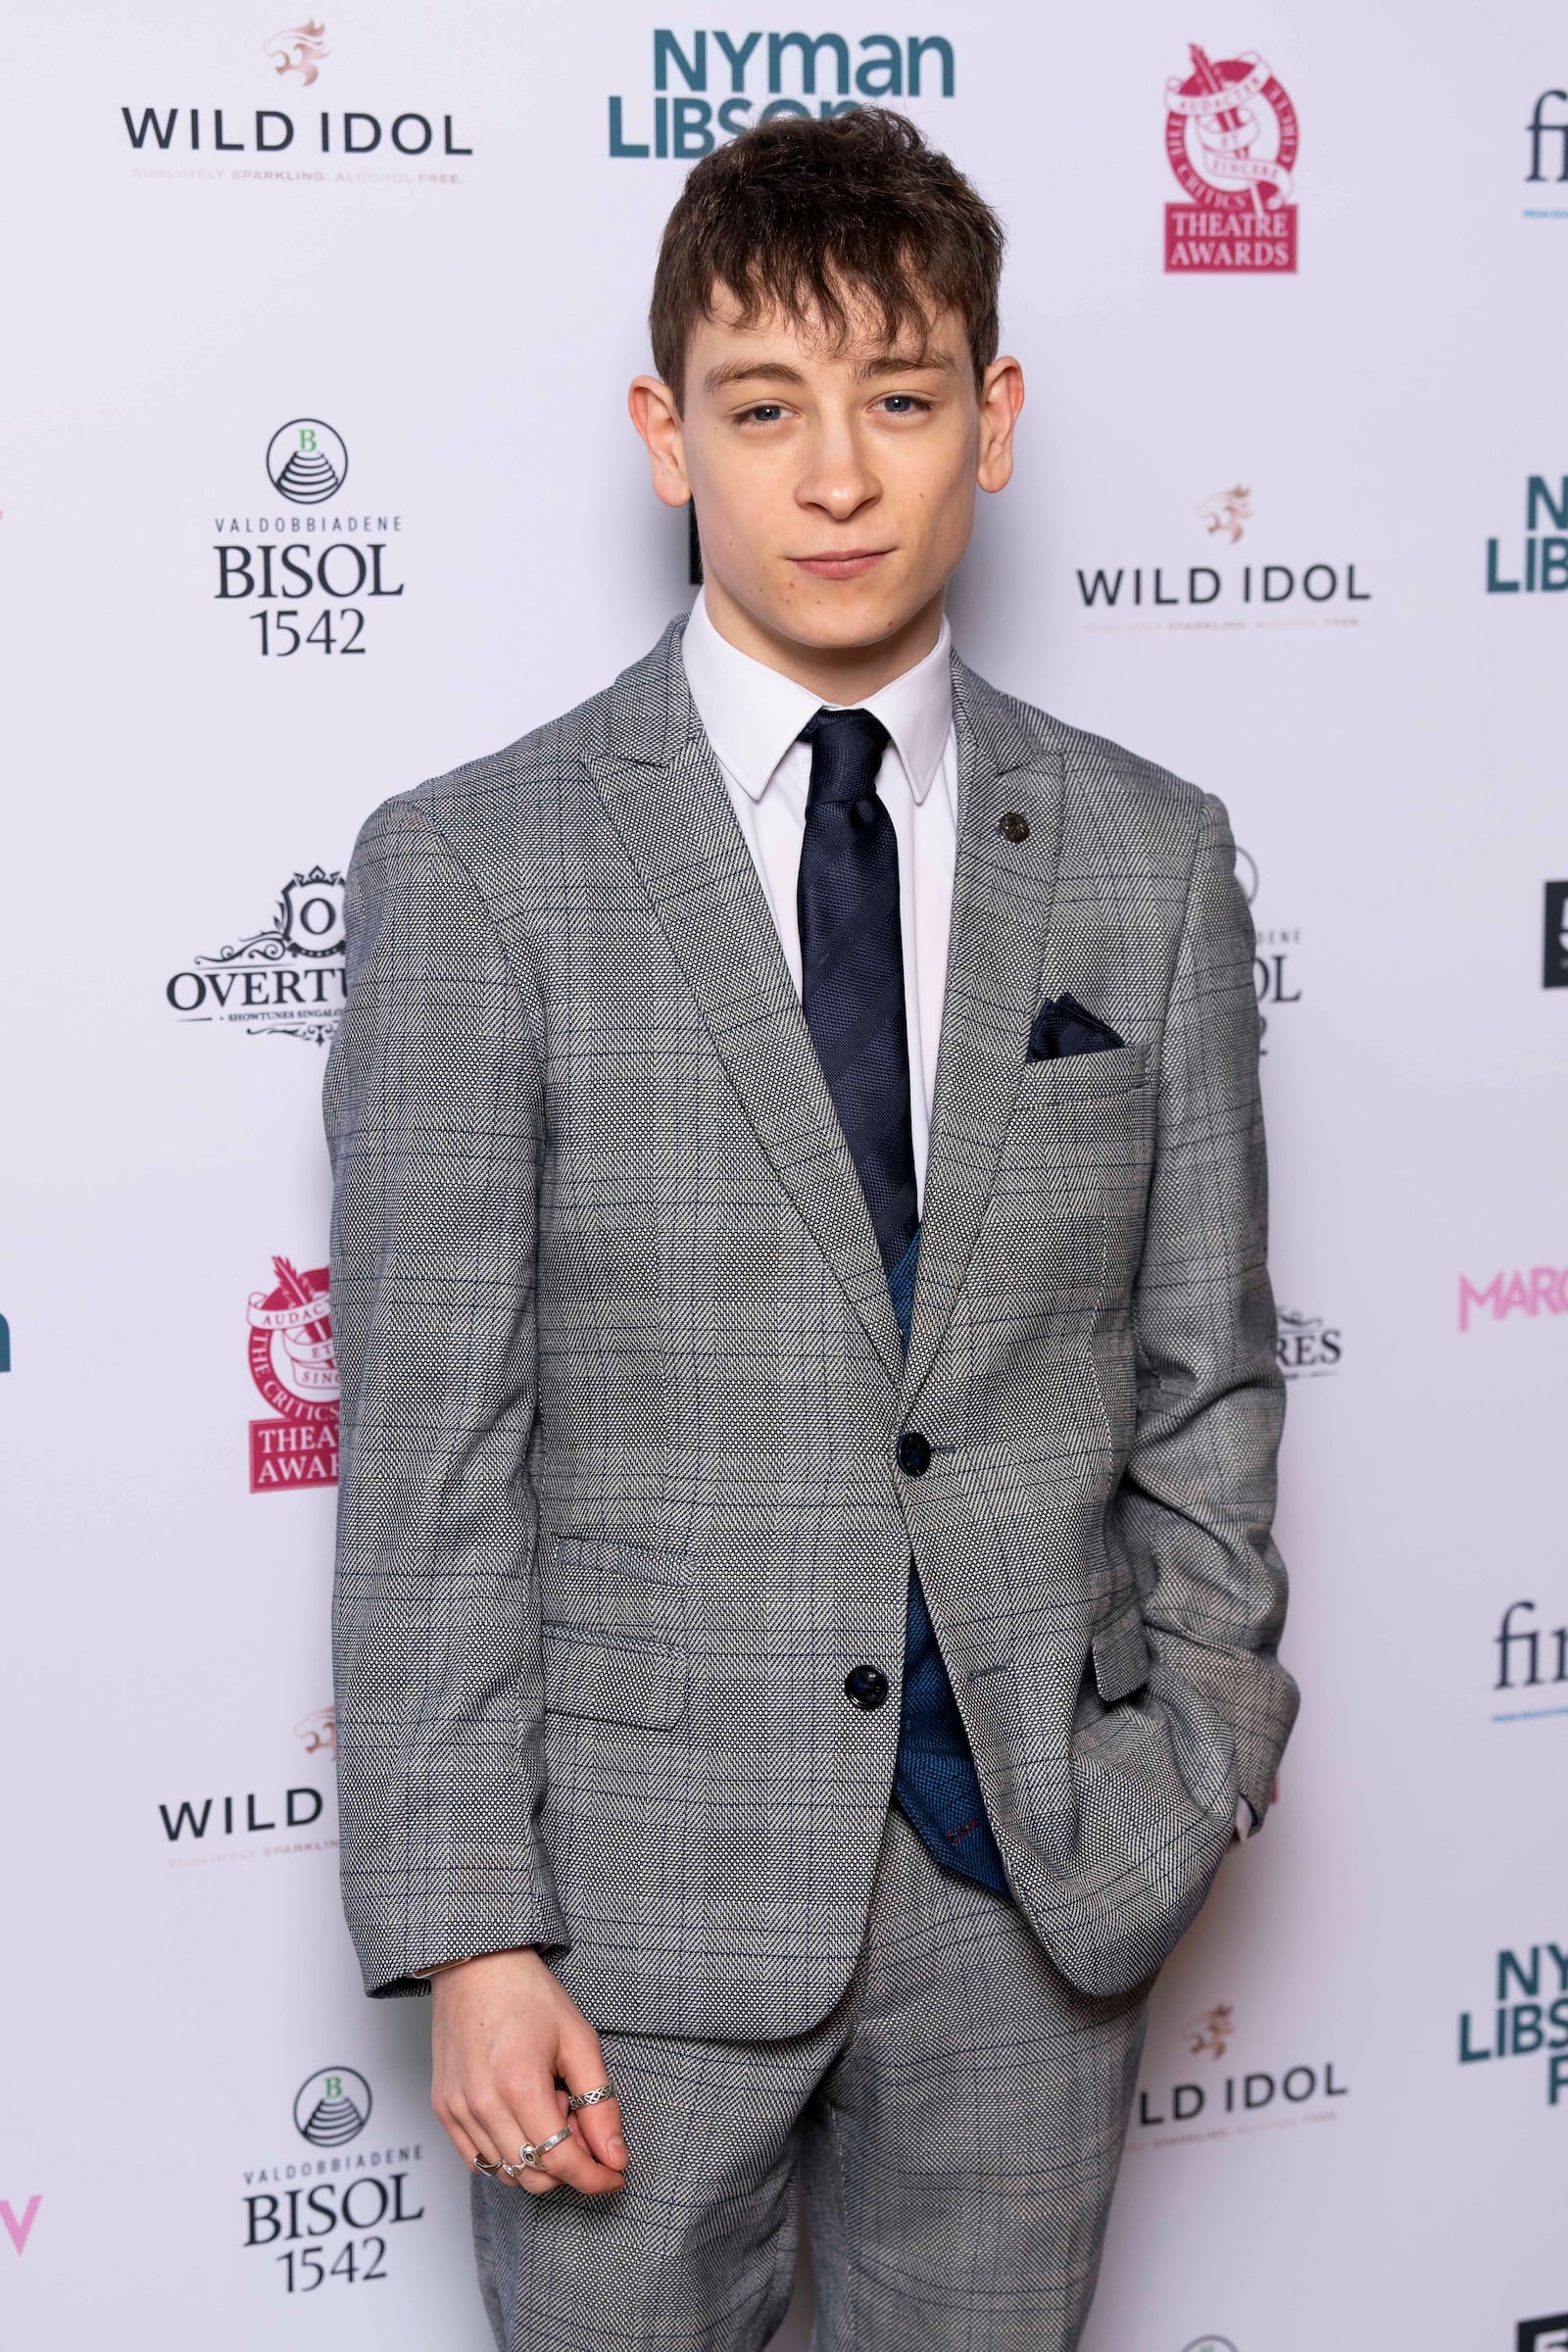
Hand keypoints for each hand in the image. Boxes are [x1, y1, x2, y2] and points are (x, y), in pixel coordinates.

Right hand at [430, 1949, 628, 2194]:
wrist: (476, 1966)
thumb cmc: (528, 1995)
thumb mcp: (579, 2041)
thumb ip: (601, 2104)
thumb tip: (614, 2157)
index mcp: (519, 2085)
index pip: (561, 2161)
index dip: (594, 2177)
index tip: (614, 2175)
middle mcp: (482, 2105)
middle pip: (534, 2175)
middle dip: (567, 2162)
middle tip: (575, 2115)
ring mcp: (457, 2110)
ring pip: (506, 2173)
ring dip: (536, 2155)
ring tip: (544, 2102)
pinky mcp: (443, 2110)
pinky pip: (477, 2161)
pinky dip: (507, 2154)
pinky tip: (521, 2116)